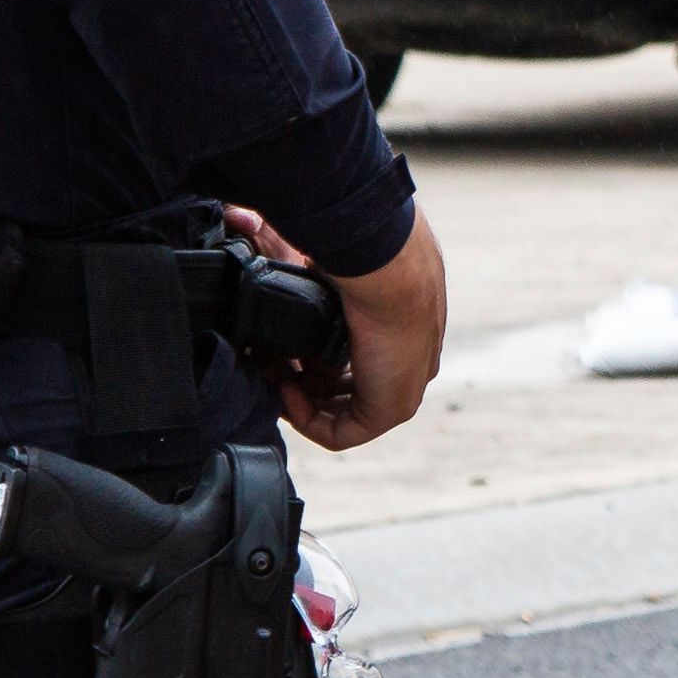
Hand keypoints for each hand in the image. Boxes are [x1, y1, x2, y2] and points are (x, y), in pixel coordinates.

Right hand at [226, 204, 447, 450]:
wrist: (390, 267)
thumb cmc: (365, 256)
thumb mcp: (334, 268)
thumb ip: (313, 270)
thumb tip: (271, 244)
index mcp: (401, 329)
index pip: (354, 359)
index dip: (311, 361)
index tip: (281, 350)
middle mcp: (407, 361)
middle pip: (346, 389)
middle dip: (303, 384)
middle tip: (269, 367)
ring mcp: (404, 387)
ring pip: (342, 413)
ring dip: (300, 401)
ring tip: (273, 376)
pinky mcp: (393, 407)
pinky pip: (343, 434)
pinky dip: (308, 421)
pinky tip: (287, 392)